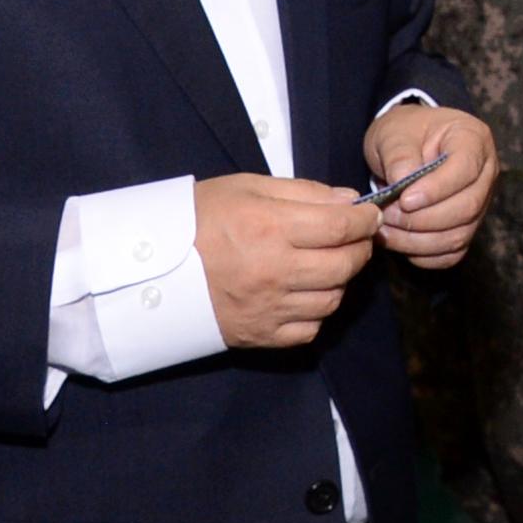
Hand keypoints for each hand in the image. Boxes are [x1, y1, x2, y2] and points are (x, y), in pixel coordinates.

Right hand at [195, 175, 380, 347]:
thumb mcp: (248, 187)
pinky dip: (316, 312)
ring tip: (329, 264)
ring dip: (340, 281)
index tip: (370, 216)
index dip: (365, 221)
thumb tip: (351, 201)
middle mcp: (273, 271)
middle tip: (357, 239)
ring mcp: (267, 308)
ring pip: (331, 300)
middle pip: (344, 266)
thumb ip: (304, 192)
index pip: (341, 228)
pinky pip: (308, 329)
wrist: (152, 266)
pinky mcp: (258, 335)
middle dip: (360, 249)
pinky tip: (306, 293)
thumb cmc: (200, 218)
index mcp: (270, 228)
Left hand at [363, 105, 497, 269]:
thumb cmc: (403, 134)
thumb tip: (403, 183)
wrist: (404, 147)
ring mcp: (479, 204)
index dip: (437, 189)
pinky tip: (399, 241)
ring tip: (385, 230)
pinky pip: (451, 253)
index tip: (404, 199)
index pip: (466, 169)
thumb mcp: (394, 132)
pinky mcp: (466, 228)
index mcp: (474, 139)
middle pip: (467, 207)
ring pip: (459, 235)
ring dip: (418, 240)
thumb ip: (398, 154)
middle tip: (387, 214)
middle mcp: (485, 173)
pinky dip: (423, 255)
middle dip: (423, 218)